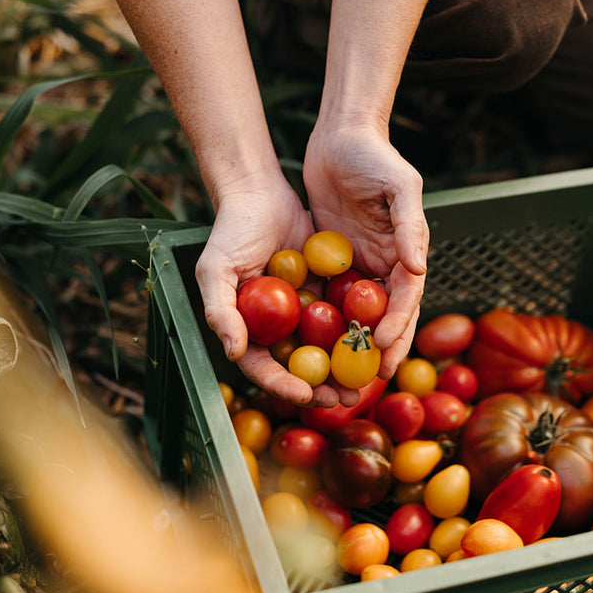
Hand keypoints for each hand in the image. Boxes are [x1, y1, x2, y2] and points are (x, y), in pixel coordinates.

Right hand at [195, 178, 353, 406]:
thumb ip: (220, 310)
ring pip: (325, 348)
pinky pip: (343, 316)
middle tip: (345, 399)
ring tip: (366, 381)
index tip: (307, 393)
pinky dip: (357, 331)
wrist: (260, 193)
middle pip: (299, 367)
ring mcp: (301, 311)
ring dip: (344, 367)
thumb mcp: (216, 269)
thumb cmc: (231, 231)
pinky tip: (377, 341)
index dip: (284, 385)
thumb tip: (231, 351)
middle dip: (322, 387)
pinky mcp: (325, 292)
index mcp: (247, 329)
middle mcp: (275, 326)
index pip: (263, 367)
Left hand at [303, 120, 428, 377]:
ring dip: (352, 343)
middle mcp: (385, 263)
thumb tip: (419, 269)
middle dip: (379, 350)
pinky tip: (311, 344)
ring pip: (357, 313)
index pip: (406, 298)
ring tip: (340, 374)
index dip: (398, 326)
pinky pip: (330, 295)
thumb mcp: (398, 186)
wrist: (339, 135)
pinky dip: (326, 320)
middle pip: (385, 316)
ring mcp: (358, 263)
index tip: (383, 349)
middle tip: (366, 379)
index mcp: (406, 251)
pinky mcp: (332, 259)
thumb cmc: (374, 157)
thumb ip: (409, 227)